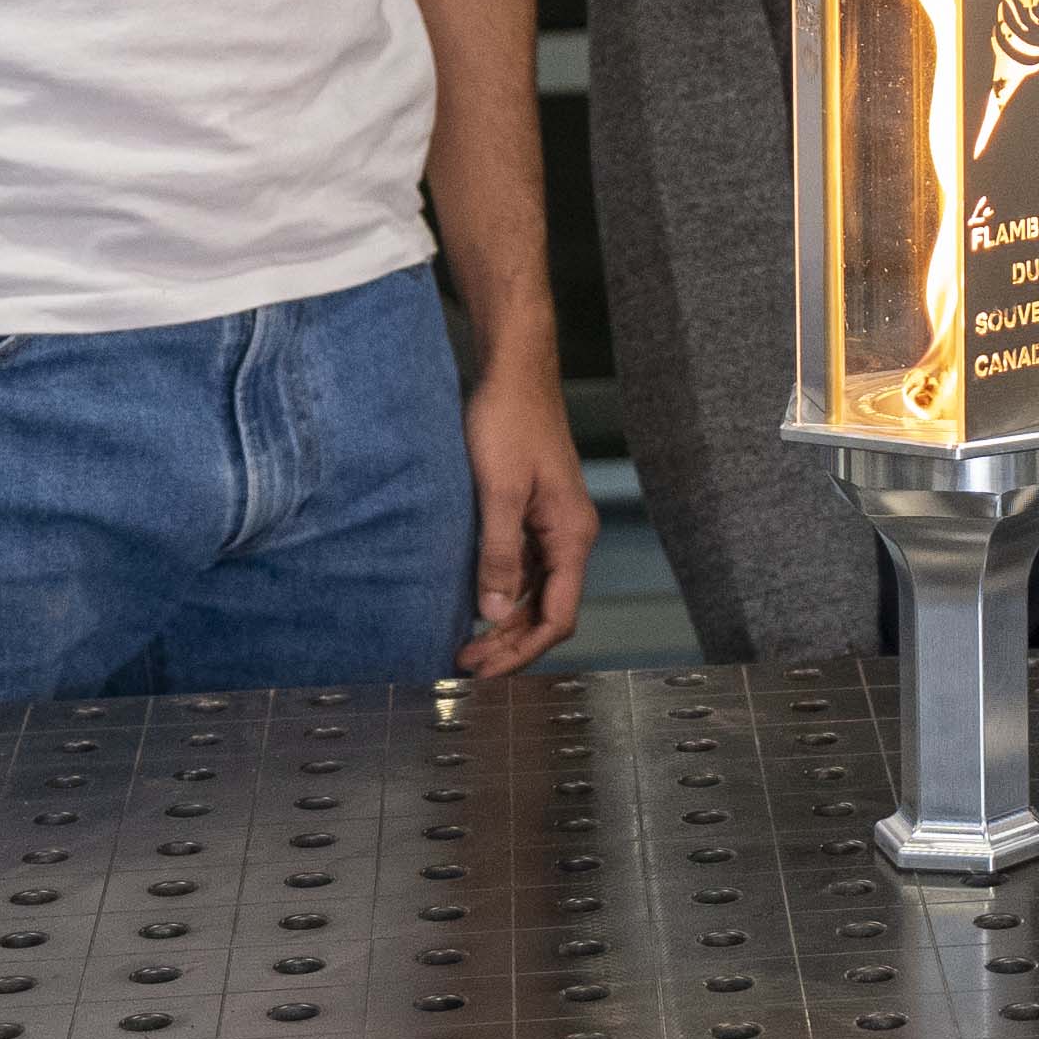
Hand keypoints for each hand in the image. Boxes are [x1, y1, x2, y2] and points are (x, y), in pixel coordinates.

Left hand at [455, 355, 596, 677]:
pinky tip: (476, 601)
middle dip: (512, 644)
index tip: (485, 669)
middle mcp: (570, 534)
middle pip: (550, 609)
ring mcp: (552, 524)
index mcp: (572, 534)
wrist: (514, 370)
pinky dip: (504, 592)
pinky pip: (525, 567)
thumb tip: (496, 613)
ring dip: (506, 622)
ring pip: (537, 591)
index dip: (523, 650)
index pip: (559, 615)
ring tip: (468, 642)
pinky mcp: (534, 511)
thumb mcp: (498, 490)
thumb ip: (500, 553)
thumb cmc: (509, 420)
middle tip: (466, 663)